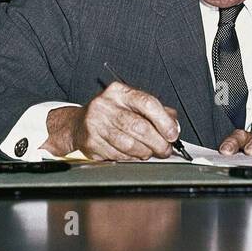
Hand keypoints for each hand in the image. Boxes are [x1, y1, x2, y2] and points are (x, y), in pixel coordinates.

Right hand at [44, 82, 180, 160]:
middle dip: (157, 142)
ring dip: (144, 152)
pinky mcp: (91, 142)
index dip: (164, 121)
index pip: (147, 102)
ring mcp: (95, 123)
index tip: (172, 134)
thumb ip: (155, 111)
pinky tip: (132, 154)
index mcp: (119, 92)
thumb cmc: (110, 114)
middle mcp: (105, 105)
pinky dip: (130, 158)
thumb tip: (173, 125)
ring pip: (129, 144)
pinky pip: (118, 155)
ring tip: (149, 152)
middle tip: (165, 149)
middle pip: (139, 126)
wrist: (78, 124)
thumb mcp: (131, 104)